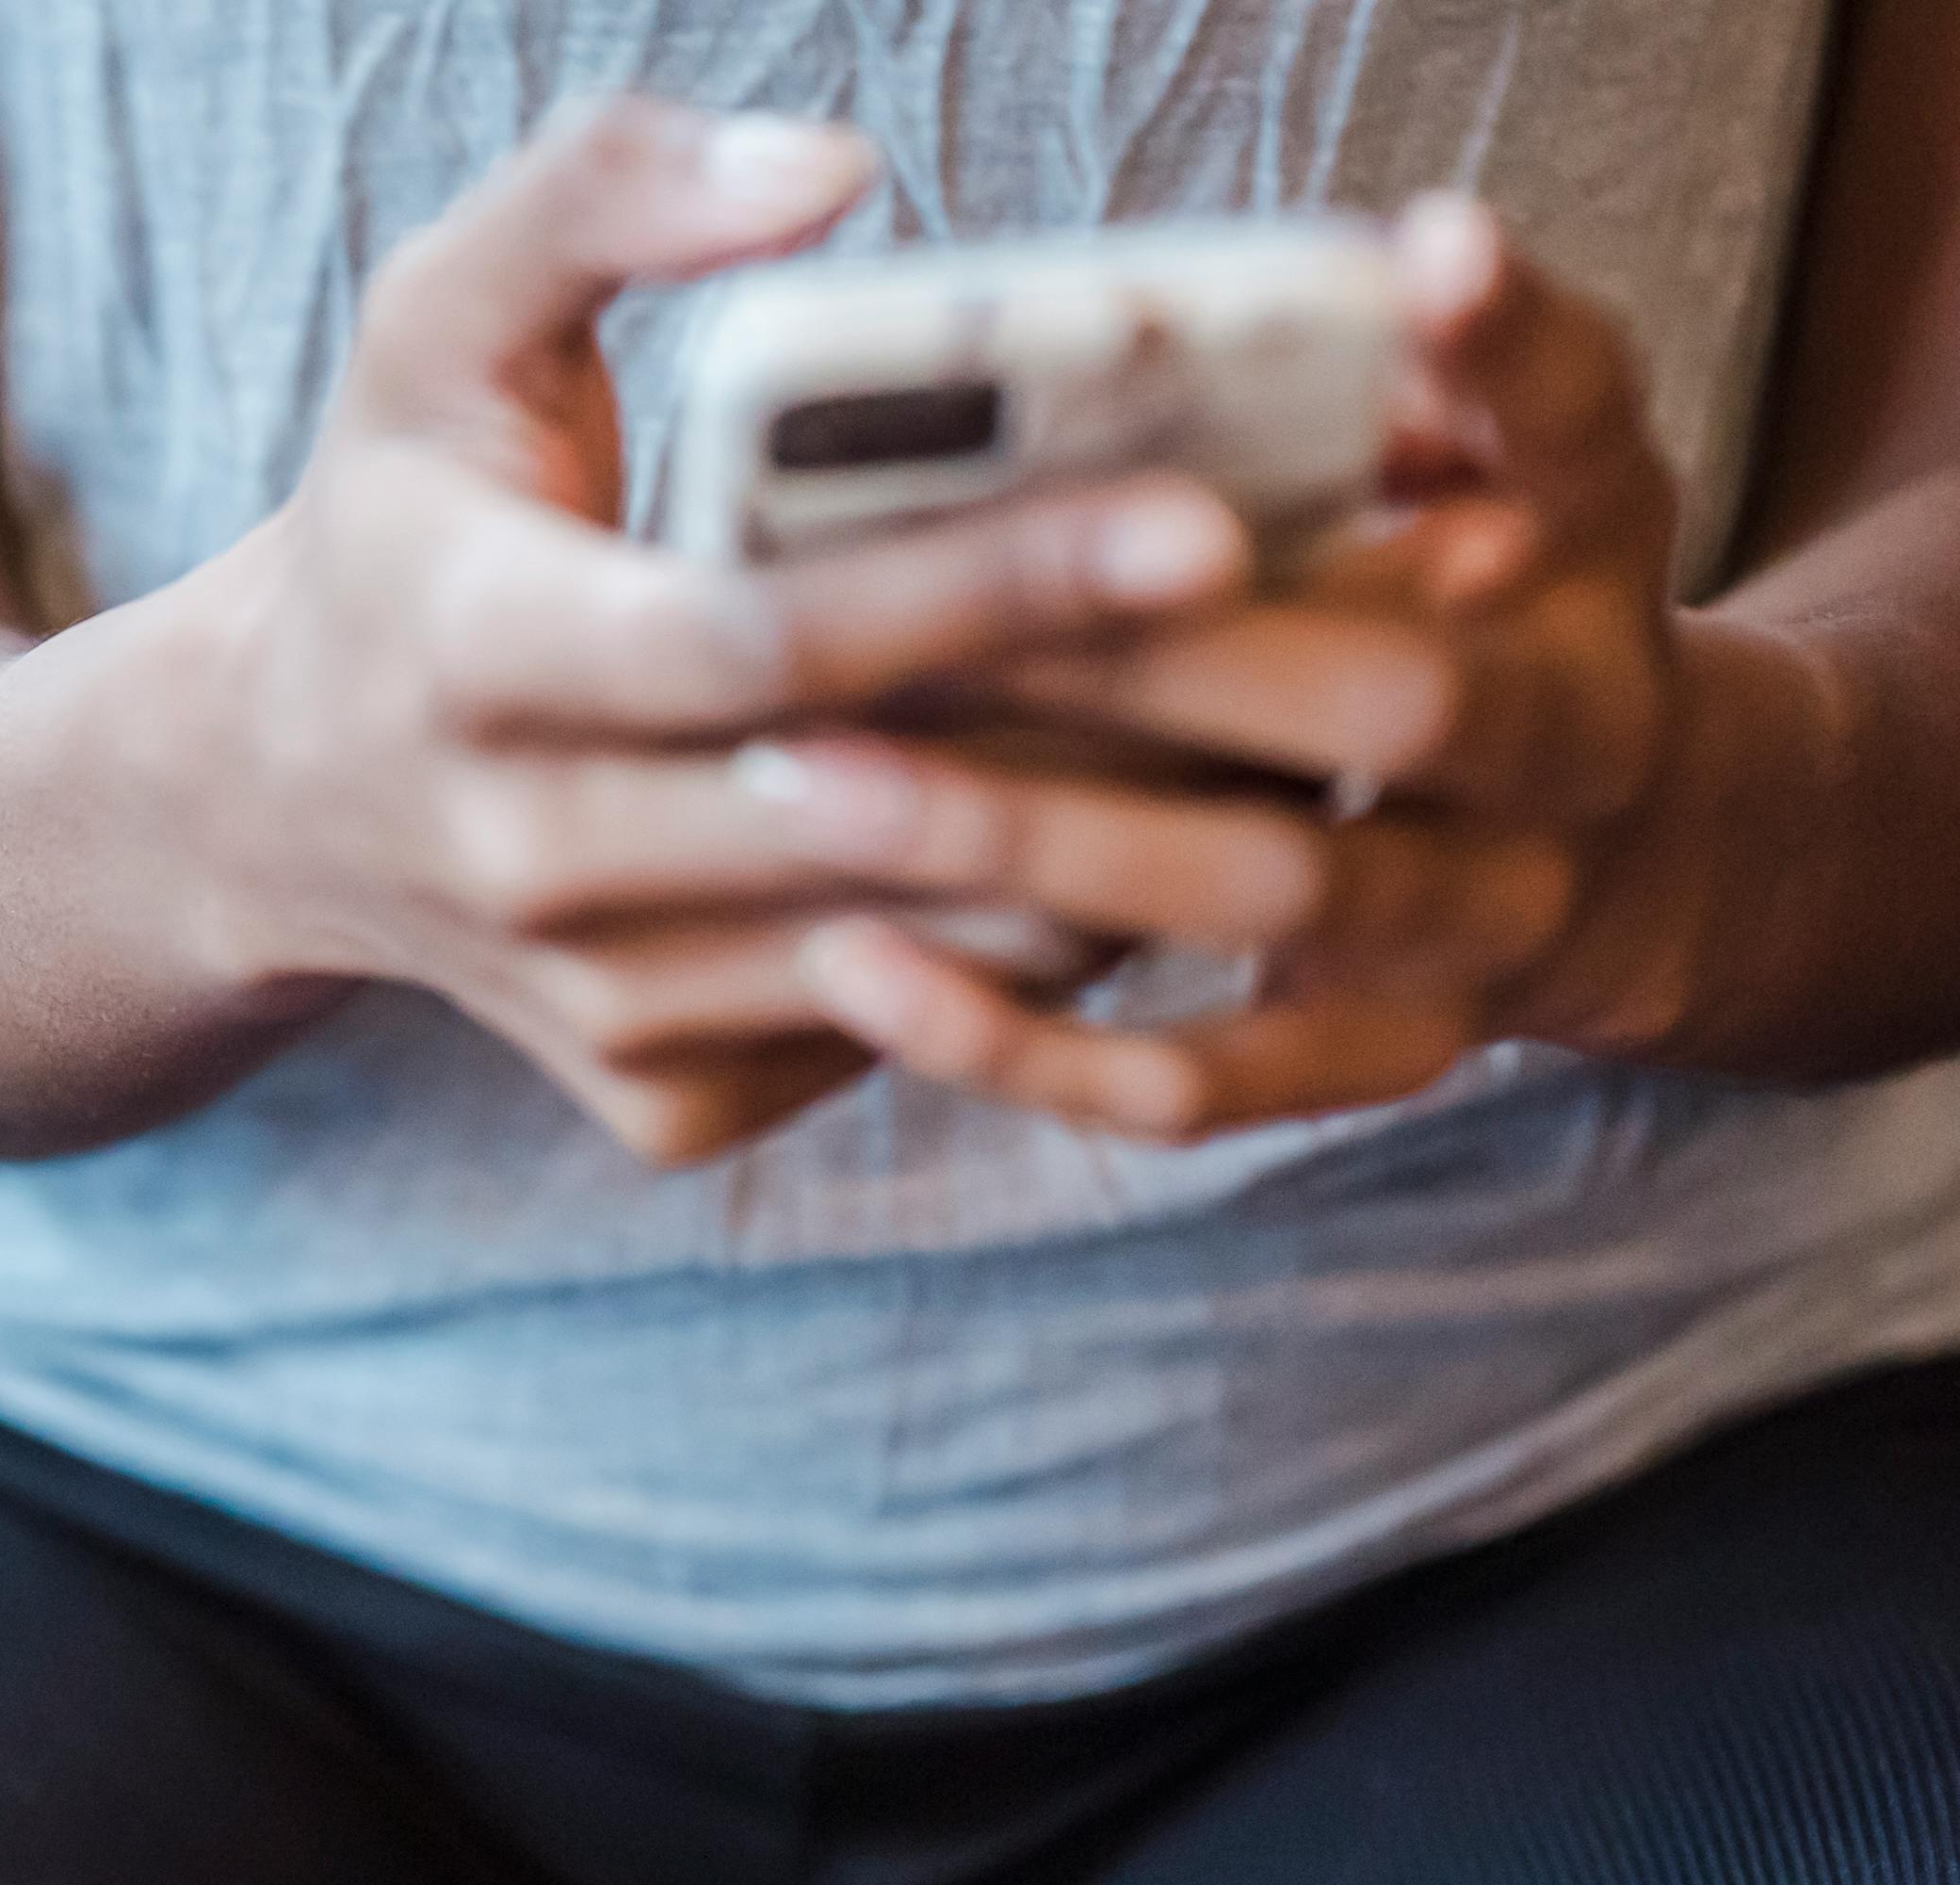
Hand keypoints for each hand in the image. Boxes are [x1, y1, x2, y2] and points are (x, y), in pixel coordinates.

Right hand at [16, 96, 1261, 1163]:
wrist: (269, 800)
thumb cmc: (404, 516)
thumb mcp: (436, 318)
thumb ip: (606, 189)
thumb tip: (835, 169)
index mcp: (468, 651)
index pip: (753, 642)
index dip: (983, 587)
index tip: (1204, 518)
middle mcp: (516, 857)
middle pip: (877, 808)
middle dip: (1144, 721)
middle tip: (1379, 631)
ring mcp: (591, 1004)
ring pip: (927, 945)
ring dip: (1146, 841)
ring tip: (1339, 721)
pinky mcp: (656, 1100)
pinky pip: (909, 1032)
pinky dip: (1057, 943)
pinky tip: (1184, 831)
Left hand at [760, 198, 1699, 1137]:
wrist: (1617, 846)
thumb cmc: (1510, 590)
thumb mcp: (1539, 453)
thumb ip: (1476, 365)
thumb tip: (1421, 259)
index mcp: (1593, 576)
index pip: (1536, 460)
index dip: (1442, 407)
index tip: (1334, 334)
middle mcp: (1561, 771)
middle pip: (1376, 709)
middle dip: (1142, 662)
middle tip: (902, 622)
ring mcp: (1467, 943)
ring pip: (1251, 899)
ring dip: (1026, 842)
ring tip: (803, 786)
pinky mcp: (1365, 1062)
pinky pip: (1188, 1087)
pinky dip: (1018, 1041)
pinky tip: (849, 969)